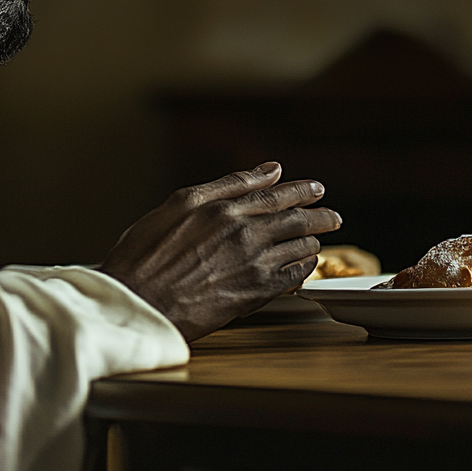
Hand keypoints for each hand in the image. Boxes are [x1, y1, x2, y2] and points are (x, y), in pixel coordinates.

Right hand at [99, 163, 340, 340]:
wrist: (139, 301)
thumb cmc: (147, 253)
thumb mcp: (179, 204)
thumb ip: (227, 184)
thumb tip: (270, 169)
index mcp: (224, 206)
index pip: (275, 193)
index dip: (300, 190)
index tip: (316, 189)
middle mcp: (244, 231)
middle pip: (295, 219)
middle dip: (319, 215)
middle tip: (333, 215)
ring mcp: (253, 263)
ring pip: (300, 247)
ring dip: (313, 241)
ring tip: (319, 240)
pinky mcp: (256, 293)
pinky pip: (294, 277)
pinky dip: (304, 268)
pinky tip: (304, 266)